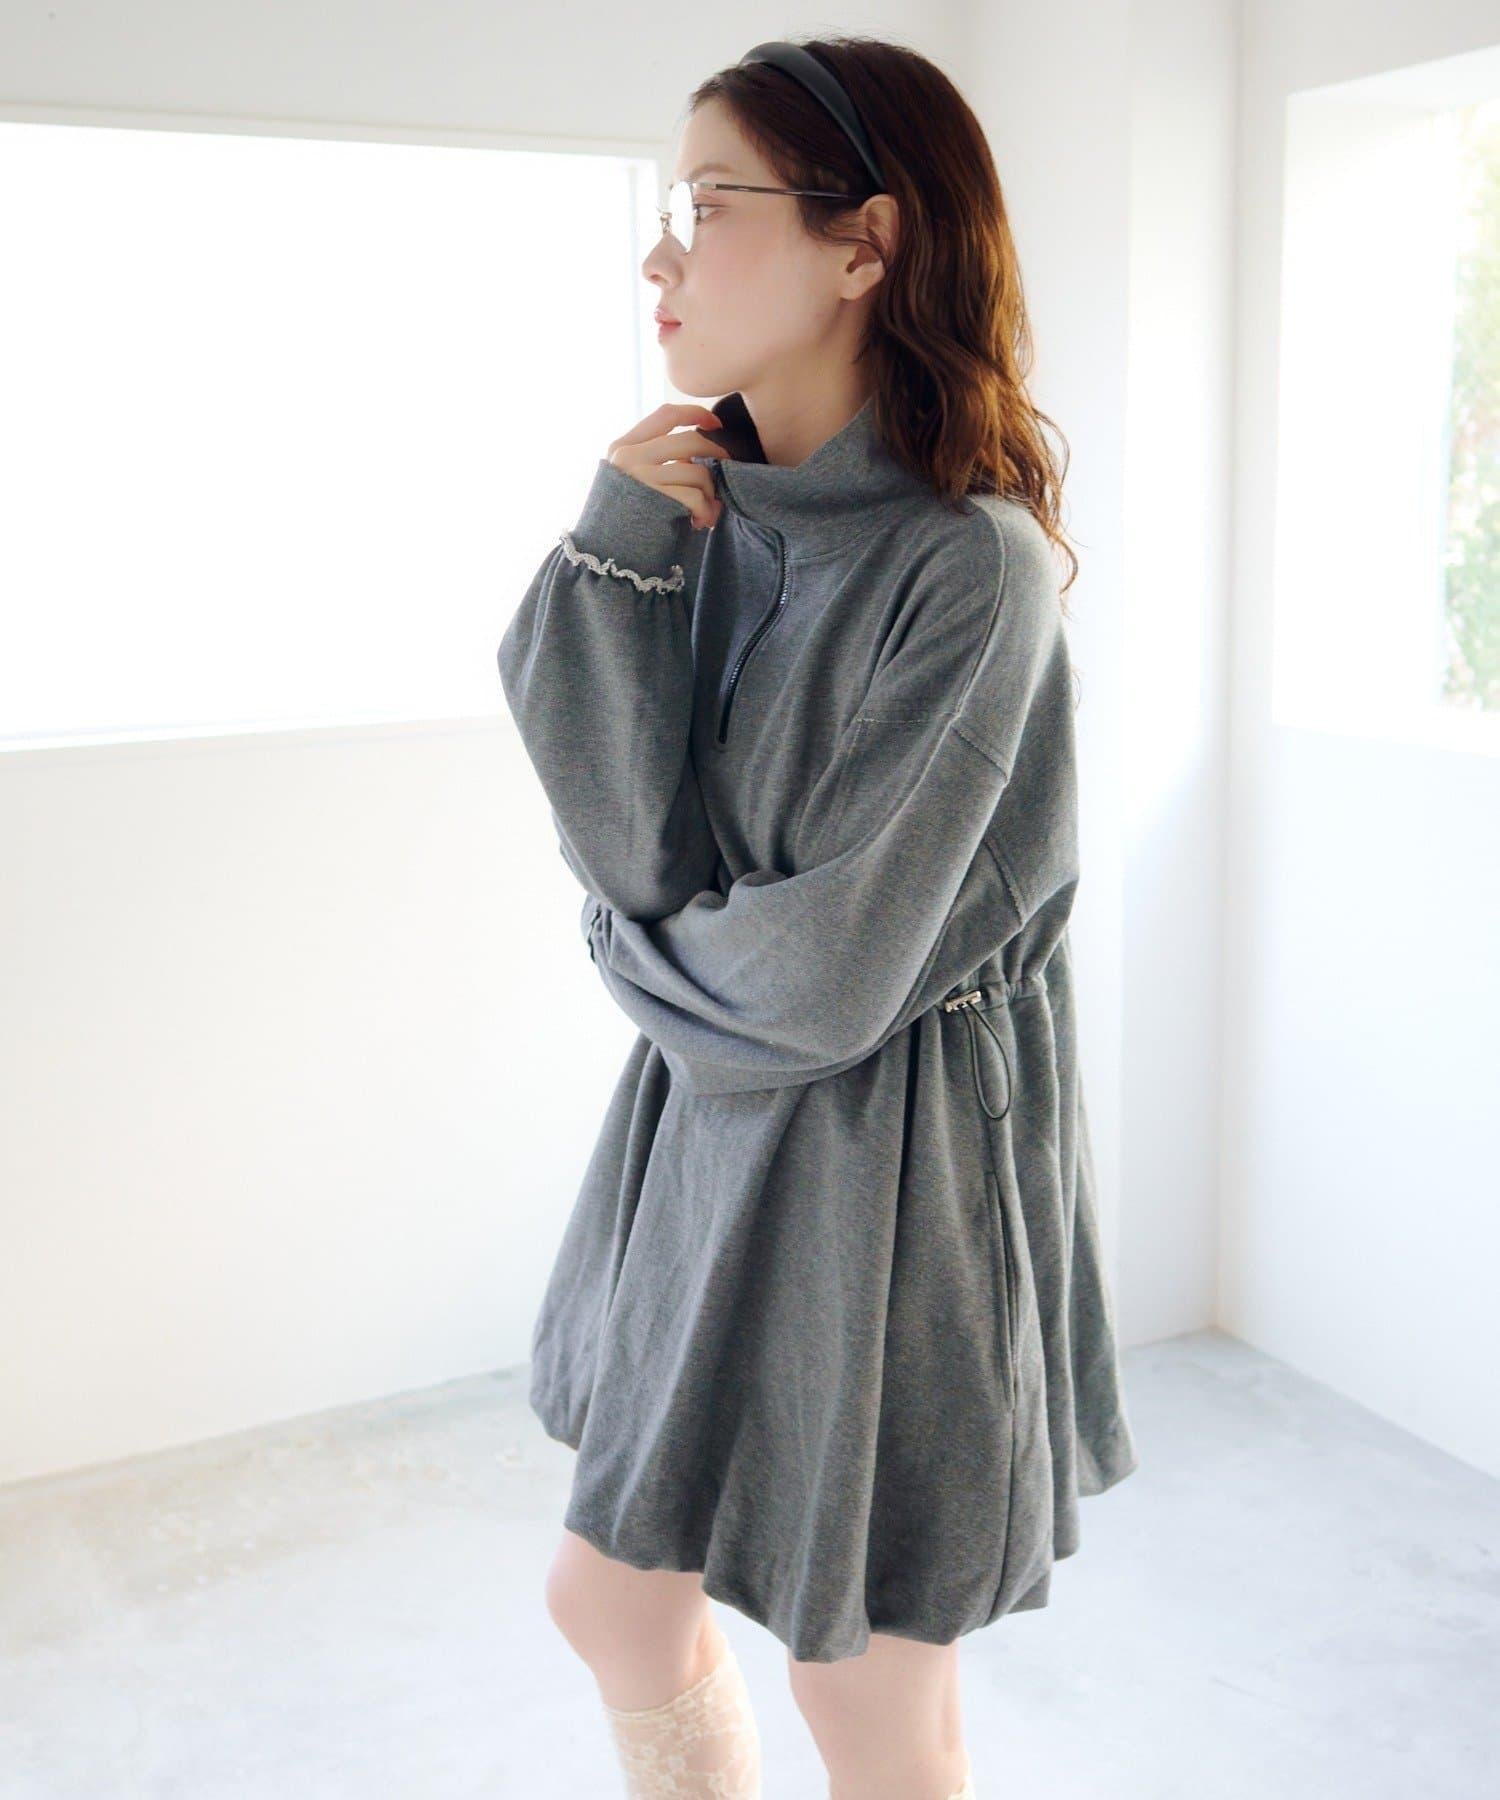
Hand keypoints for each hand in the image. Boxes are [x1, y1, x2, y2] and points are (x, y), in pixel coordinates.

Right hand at [607, 403, 728, 530]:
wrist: (605, 554)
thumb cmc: (623, 519)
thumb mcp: (629, 479)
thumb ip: (656, 460)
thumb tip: (699, 457)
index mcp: (623, 445)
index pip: (667, 414)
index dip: (696, 413)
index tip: (715, 424)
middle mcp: (629, 457)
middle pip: (690, 440)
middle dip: (716, 455)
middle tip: (724, 470)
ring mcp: (642, 478)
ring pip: (697, 471)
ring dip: (711, 493)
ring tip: (708, 510)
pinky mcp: (655, 501)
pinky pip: (695, 497)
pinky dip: (706, 510)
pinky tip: (701, 522)